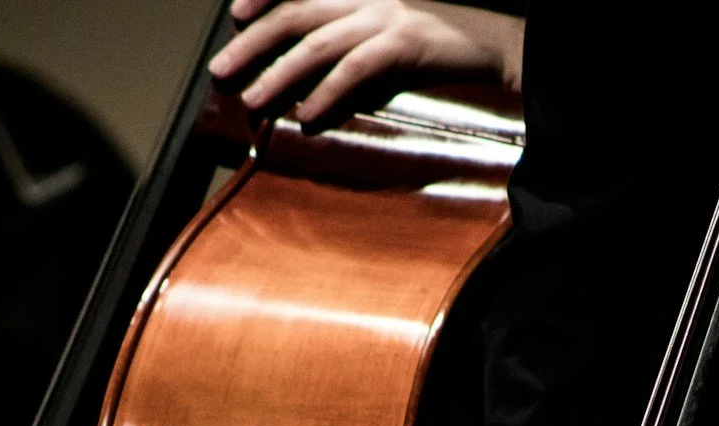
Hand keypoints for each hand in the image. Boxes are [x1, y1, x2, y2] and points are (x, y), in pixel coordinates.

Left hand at [208, 0, 522, 127]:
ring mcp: (386, 16)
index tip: (236, 17)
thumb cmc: (439, 48)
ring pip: (317, 43)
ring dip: (279, 75)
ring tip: (252, 103)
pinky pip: (354, 69)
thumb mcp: (388, 39)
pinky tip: (307, 117)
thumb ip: (349, 52)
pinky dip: (326, 94)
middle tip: (221, 74)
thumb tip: (307, 89)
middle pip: (295, 15)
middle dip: (254, 46)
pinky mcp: (405, 43)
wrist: (497, 45)